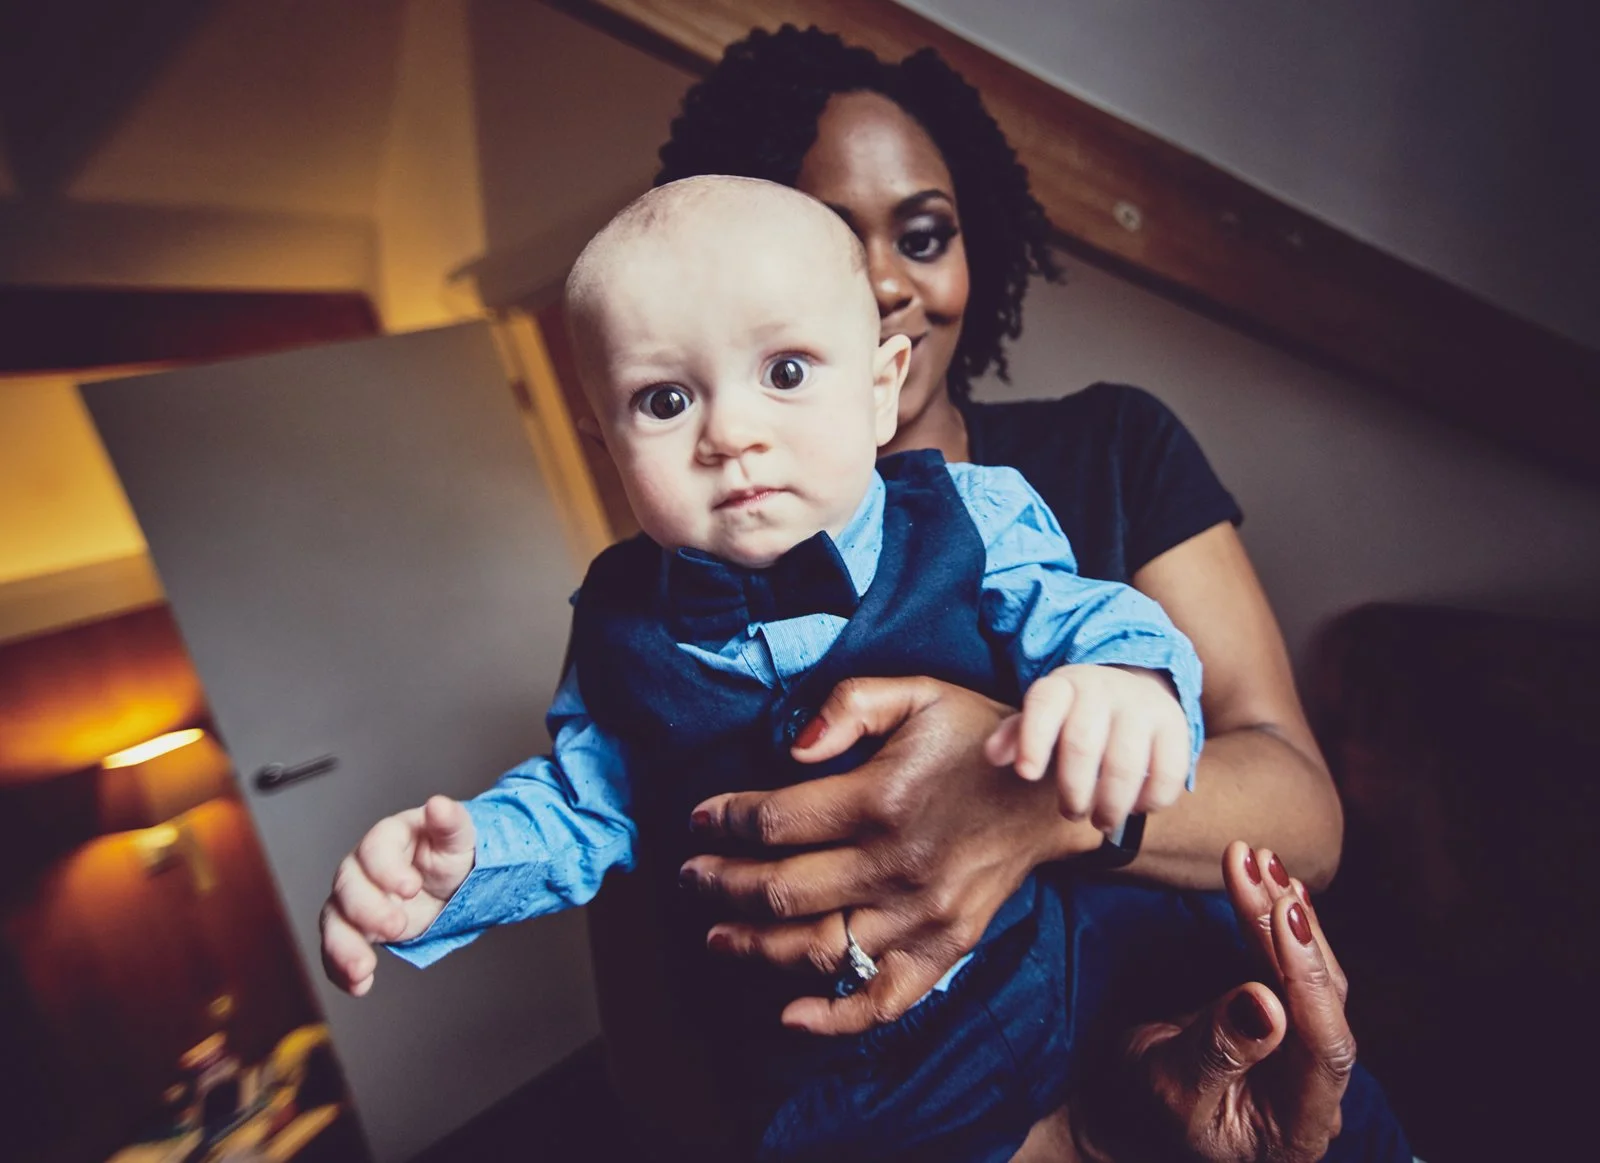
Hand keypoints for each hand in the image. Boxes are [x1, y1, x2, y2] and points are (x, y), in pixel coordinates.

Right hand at [319, 795, 476, 995]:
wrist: (450, 883)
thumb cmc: (449, 853)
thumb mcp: (458, 837)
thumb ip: (450, 822)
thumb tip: (439, 804)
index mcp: (387, 839)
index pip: (375, 850)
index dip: (387, 869)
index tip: (411, 886)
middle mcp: (363, 869)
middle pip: (348, 887)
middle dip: (368, 910)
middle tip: (397, 926)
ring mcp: (355, 900)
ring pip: (334, 921)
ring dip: (343, 947)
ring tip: (362, 969)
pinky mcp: (356, 929)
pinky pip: (338, 949)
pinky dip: (342, 970)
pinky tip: (359, 985)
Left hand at [681, 676, 1101, 1034]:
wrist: (1054, 791)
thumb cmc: (977, 736)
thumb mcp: (916, 693)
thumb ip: (849, 707)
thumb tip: (795, 747)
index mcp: (879, 799)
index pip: (774, 822)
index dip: (725, 822)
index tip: (698, 821)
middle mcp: (894, 864)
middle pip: (783, 891)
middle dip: (724, 886)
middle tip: (691, 878)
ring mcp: (920, 913)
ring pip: (819, 948)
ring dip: (757, 947)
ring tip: (717, 936)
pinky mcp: (945, 946)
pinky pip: (884, 997)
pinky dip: (835, 1016)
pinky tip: (792, 1016)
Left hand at [984, 663, 1190, 835]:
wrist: (1133, 686)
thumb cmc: (1075, 714)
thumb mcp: (1042, 716)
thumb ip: (1015, 735)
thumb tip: (993, 756)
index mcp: (1063, 686)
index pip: (1043, 705)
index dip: (1032, 740)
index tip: (1027, 774)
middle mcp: (1103, 690)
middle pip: (1083, 743)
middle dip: (1073, 789)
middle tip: (1071, 812)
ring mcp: (1142, 706)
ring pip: (1126, 763)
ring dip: (1111, 803)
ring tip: (1102, 821)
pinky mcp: (1176, 725)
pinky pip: (1169, 771)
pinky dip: (1152, 800)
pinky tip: (1137, 807)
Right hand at [1075, 841, 1354, 1162]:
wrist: (1127, 1108)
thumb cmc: (1143, 1108)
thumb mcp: (1171, 1086)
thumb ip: (1218, 1051)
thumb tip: (1264, 1002)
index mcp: (1300, 1124)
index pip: (1325, 1047)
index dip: (1309, 979)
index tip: (1283, 917)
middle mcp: (1317, 1087)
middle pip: (1321, 999)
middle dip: (1287, 926)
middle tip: (1257, 865)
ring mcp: (1303, 1050)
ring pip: (1309, 973)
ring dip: (1283, 911)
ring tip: (1258, 858)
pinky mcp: (1283, 1017)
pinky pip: (1291, 966)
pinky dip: (1279, 922)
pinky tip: (1276, 882)